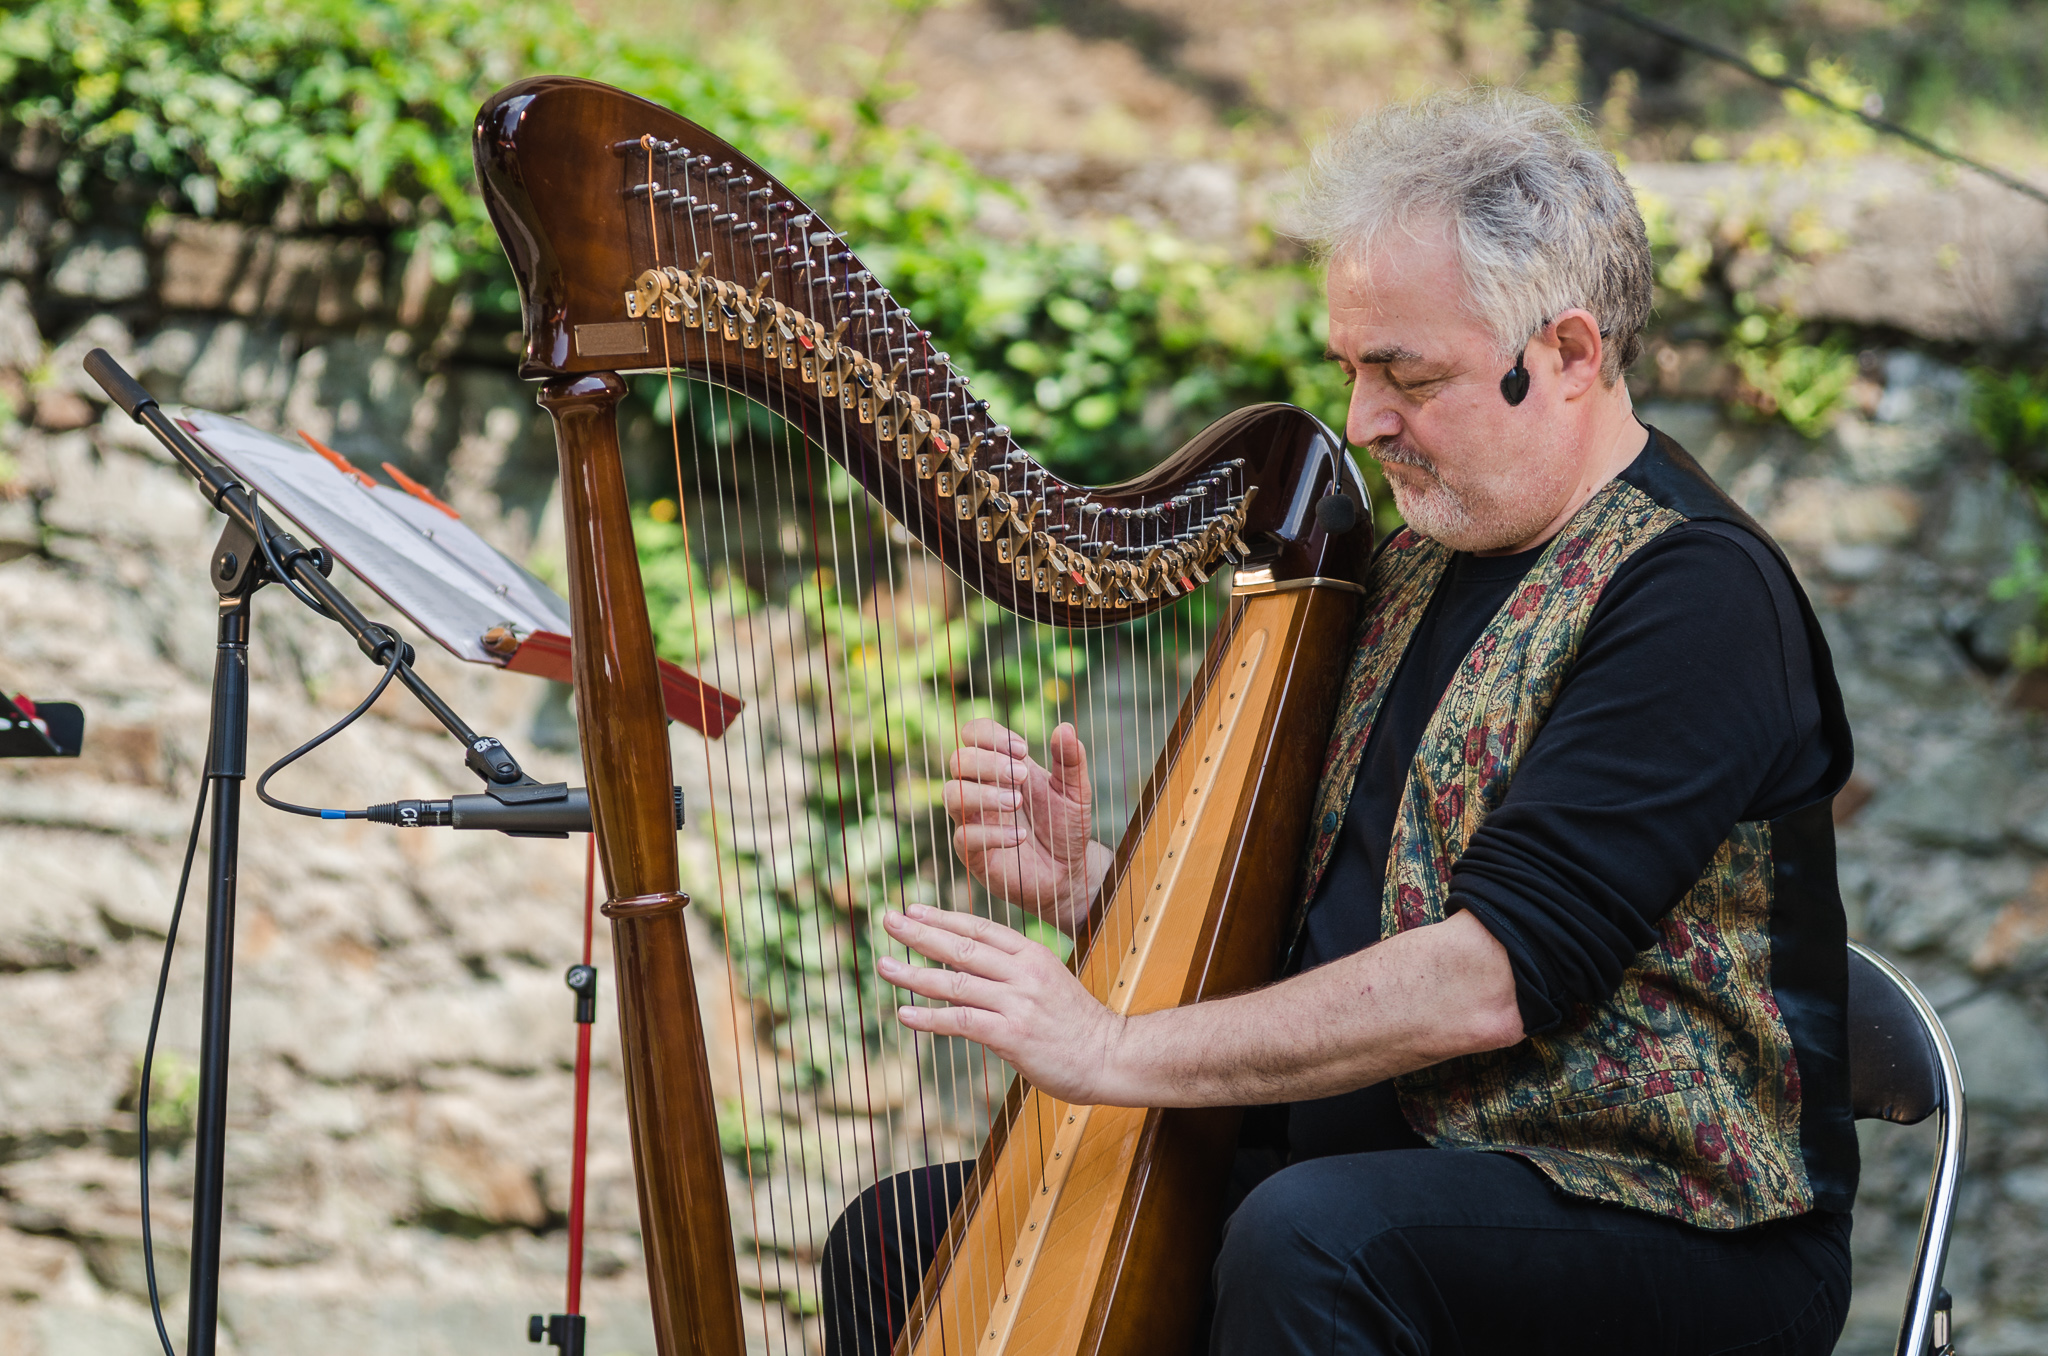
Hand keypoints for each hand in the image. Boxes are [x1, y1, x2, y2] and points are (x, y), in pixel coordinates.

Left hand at [878, 905, 1125, 1104]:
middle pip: (962, 947)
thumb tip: (969, 973)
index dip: (943, 917)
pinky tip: (904, 1015)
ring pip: (956, 982)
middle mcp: (1023, 973)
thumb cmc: (1078, 1025)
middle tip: (886, 920)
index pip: (980, 928)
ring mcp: (1018, 1003)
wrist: (1112, 1057)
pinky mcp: (1013, 1035)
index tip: (912, 909)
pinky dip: (930, 1018)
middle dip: (919, 933)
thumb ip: (1012, 974)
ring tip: (883, 966)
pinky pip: (962, 1021)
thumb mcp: (1049, 983)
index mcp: (1032, 955)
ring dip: (914, 974)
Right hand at [942, 718, 1109, 931]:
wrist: (1068, 872)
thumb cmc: (1065, 827)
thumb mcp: (1075, 791)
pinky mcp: (972, 853)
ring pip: (951, 793)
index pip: (974, 733)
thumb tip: (1065, 727)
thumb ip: (1071, 760)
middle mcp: (980, 789)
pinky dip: (993, 834)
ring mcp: (973, 820)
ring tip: (1016, 802)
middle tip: (1022, 776)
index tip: (1023, 750)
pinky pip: (964, 836)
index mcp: (1000, 766)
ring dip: (984, 794)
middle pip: (958, 759)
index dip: (992, 735)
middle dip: (989, 763)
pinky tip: (1020, 837)